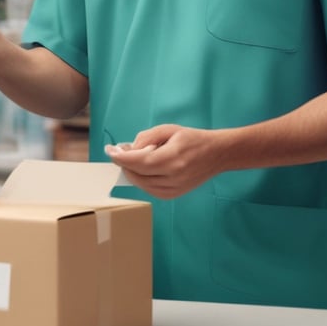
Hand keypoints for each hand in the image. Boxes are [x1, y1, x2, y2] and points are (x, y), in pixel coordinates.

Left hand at [104, 124, 221, 198]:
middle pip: (137, 174)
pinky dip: (141, 179)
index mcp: (173, 158)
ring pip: (141, 184)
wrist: (216, 154)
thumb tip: (128, 149)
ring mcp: (174, 189)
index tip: (109, 150)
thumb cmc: (192, 138)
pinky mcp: (173, 195)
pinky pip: (149, 189)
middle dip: (124, 163)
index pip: (139, 161)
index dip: (121, 157)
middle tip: (119, 151)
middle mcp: (173, 177)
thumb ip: (146, 138)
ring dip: (131, 171)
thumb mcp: (168, 130)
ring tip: (134, 158)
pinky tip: (143, 169)